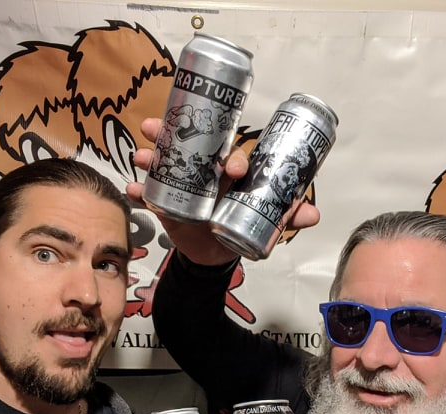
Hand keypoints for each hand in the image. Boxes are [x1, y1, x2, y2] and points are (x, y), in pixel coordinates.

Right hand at [126, 118, 319, 265]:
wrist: (215, 253)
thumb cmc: (240, 226)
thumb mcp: (263, 221)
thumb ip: (287, 217)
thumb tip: (314, 215)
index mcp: (229, 170)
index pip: (228, 153)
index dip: (229, 155)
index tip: (231, 167)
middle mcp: (204, 170)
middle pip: (188, 145)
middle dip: (172, 133)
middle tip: (157, 128)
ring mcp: (183, 183)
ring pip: (165, 163)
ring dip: (150, 156)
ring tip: (140, 155)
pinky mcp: (167, 202)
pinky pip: (150, 194)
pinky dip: (139, 192)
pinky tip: (130, 189)